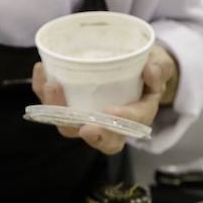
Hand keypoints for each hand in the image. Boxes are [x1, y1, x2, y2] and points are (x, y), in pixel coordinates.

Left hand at [31, 45, 178, 154]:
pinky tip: (41, 70)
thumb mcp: (161, 70)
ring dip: (55, 107)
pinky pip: (53, 101)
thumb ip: (159, 71)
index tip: (110, 112)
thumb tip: (150, 71)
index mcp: (128, 122)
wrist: (136, 66)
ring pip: (65, 122)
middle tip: (79, 121)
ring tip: (52, 84)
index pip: (117, 135)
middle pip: (88, 136)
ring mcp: (84, 113)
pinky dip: (43, 88)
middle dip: (78, 127)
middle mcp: (103, 124)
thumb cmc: (148, 72)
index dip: (112, 128)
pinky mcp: (69, 101)